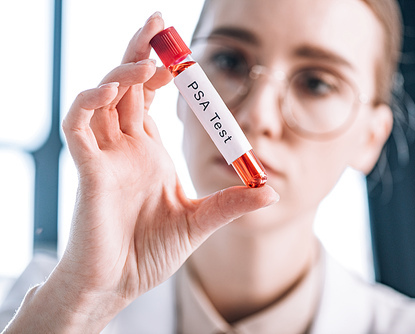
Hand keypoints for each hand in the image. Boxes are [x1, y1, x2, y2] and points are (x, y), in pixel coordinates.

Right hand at [2, 12, 277, 332]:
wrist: (120, 286)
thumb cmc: (150, 253)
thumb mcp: (200, 222)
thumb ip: (232, 203)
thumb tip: (273, 190)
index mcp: (148, 153)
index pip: (151, 98)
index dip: (165, 72)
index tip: (182, 53)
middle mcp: (125, 147)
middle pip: (128, 85)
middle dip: (141, 51)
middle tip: (159, 22)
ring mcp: (105, 157)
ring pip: (103, 97)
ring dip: (124, 71)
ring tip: (151, 57)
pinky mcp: (88, 172)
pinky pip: (78, 125)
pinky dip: (91, 102)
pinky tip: (115, 89)